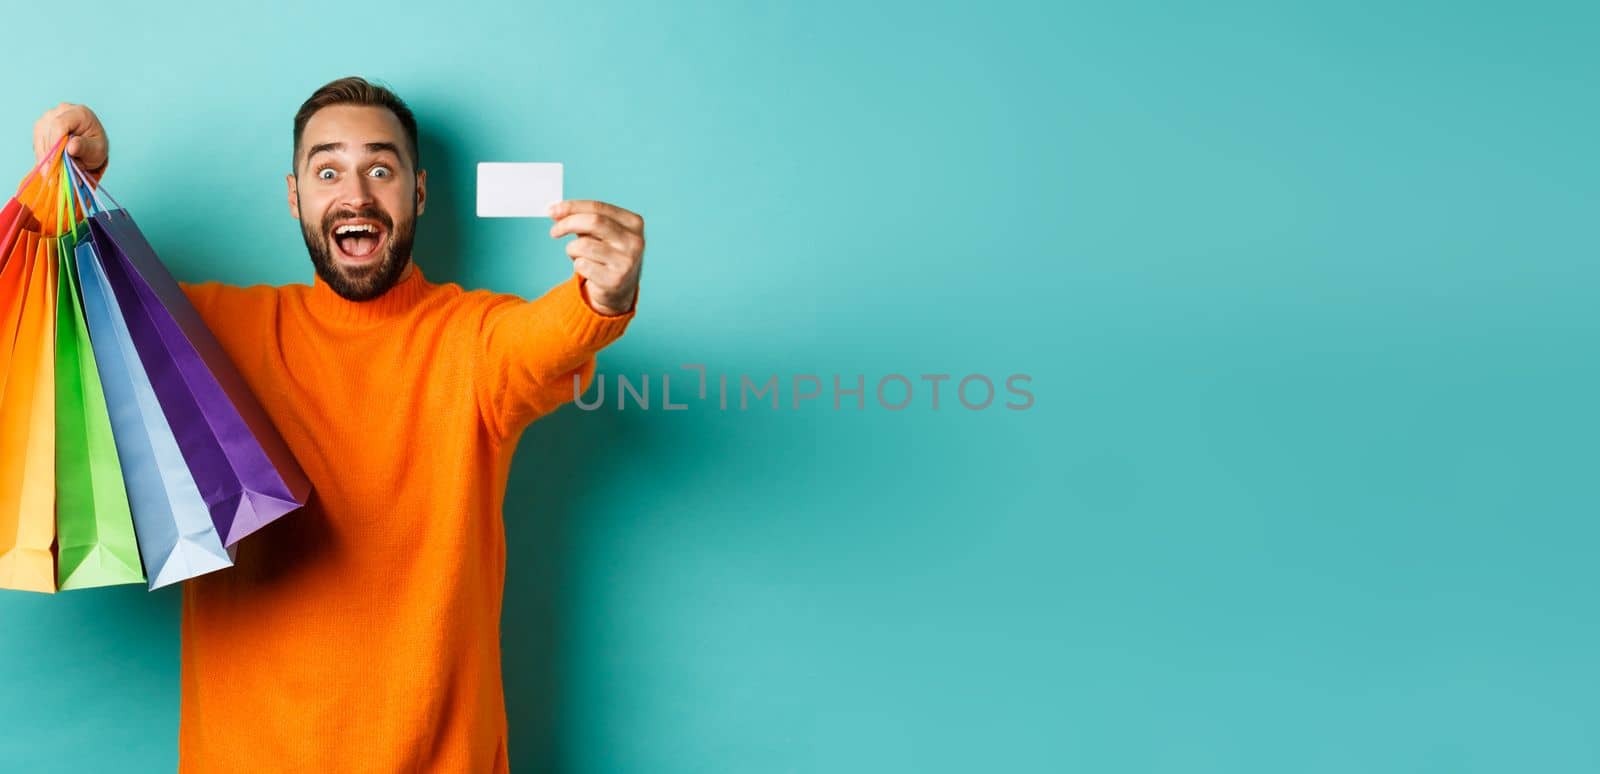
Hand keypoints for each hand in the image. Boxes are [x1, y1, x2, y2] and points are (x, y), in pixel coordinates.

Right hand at [32, 102, 108, 177]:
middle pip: (48, 132)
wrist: (90, 146)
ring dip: (46, 159)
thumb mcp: (98, 150)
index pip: (60, 125)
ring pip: (40, 139)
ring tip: (54, 178)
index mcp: (79, 113)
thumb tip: (71, 147)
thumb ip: (85, 148)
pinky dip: (42, 158)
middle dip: (51, 156)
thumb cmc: (96, 147)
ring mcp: (48, 117)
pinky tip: (49, 170)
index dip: (55, 144)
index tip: (56, 163)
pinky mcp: (40, 127)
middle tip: (56, 178)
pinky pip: (37, 143)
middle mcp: (61, 110)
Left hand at [549, 200, 644, 315]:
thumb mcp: (599, 233)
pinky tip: (588, 270)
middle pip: (593, 222)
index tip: (552, 210)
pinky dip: (577, 266)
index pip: (598, 207)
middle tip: (554, 231)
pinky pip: (582, 265)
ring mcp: (627, 261)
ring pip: (583, 245)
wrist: (619, 290)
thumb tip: (555, 212)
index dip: (572, 207)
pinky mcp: (615, 280)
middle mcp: (634, 241)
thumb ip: (581, 220)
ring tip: (579, 256)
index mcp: (633, 223)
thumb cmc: (606, 255)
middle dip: (568, 224)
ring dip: (572, 250)